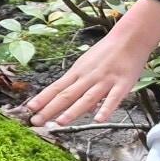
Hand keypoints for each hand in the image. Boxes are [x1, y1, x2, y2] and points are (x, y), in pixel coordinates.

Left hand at [27, 0, 159, 124]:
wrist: (130, 37)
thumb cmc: (108, 51)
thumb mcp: (87, 63)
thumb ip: (79, 82)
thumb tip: (71, 102)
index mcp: (78, 72)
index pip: (56, 87)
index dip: (42, 98)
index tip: (28, 109)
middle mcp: (88, 77)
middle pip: (67, 95)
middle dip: (50, 109)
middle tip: (36, 121)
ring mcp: (105, 81)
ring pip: (86, 98)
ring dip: (72, 111)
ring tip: (59, 123)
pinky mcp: (122, 84)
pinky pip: (113, 99)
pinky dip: (106, 109)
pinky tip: (98, 119)